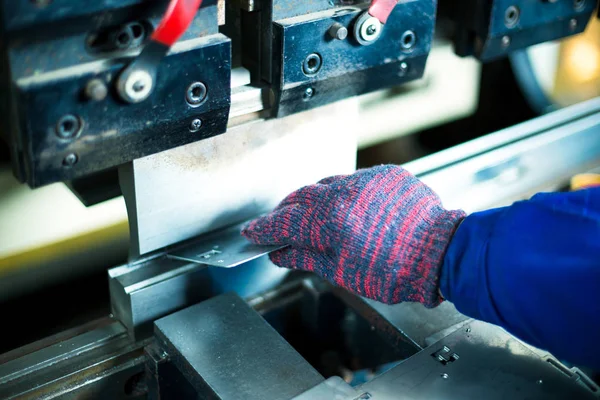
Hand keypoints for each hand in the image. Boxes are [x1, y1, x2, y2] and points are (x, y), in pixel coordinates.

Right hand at [242, 165, 464, 306]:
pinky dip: (343, 194)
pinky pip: (354, 180)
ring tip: (313, 218)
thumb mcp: (343, 272)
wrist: (441, 253)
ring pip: (326, 185)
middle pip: (300, 198)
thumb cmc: (395, 270)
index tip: (252, 232)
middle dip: (286, 212)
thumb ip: (306, 258)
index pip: (284, 223)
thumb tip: (280, 253)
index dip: (264, 229)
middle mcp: (343, 193)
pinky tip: (347, 208)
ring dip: (314, 200)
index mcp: (329, 221)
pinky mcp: (385, 175)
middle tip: (278, 226)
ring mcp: (365, 180)